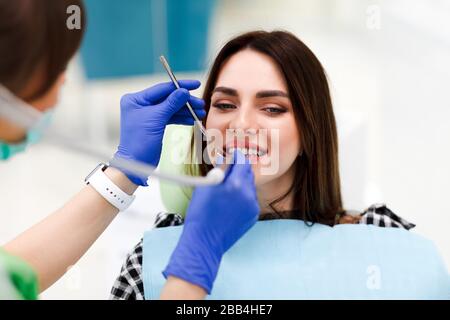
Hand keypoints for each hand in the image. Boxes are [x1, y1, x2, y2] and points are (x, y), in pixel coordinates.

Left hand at [113, 80, 204, 185]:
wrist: (137, 163)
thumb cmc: (139, 141)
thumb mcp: (157, 119)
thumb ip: (171, 104)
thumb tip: (183, 91)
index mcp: (136, 99)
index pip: (162, 89)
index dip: (179, 86)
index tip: (194, 84)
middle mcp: (141, 105)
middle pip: (168, 98)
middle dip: (185, 101)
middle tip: (200, 104)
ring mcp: (148, 114)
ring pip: (171, 108)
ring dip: (186, 110)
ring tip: (200, 113)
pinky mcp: (155, 124)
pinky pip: (171, 117)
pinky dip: (182, 118)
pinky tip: (192, 119)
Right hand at [163, 150, 259, 293]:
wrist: (204, 241)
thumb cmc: (200, 213)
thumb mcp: (205, 186)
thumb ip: (220, 171)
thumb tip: (226, 160)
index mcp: (236, 184)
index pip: (242, 161)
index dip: (237, 156)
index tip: (232, 154)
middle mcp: (248, 194)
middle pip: (248, 173)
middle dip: (239, 169)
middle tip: (228, 169)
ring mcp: (252, 206)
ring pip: (250, 186)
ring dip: (241, 183)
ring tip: (226, 190)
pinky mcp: (253, 216)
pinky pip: (250, 200)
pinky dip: (243, 197)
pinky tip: (230, 203)